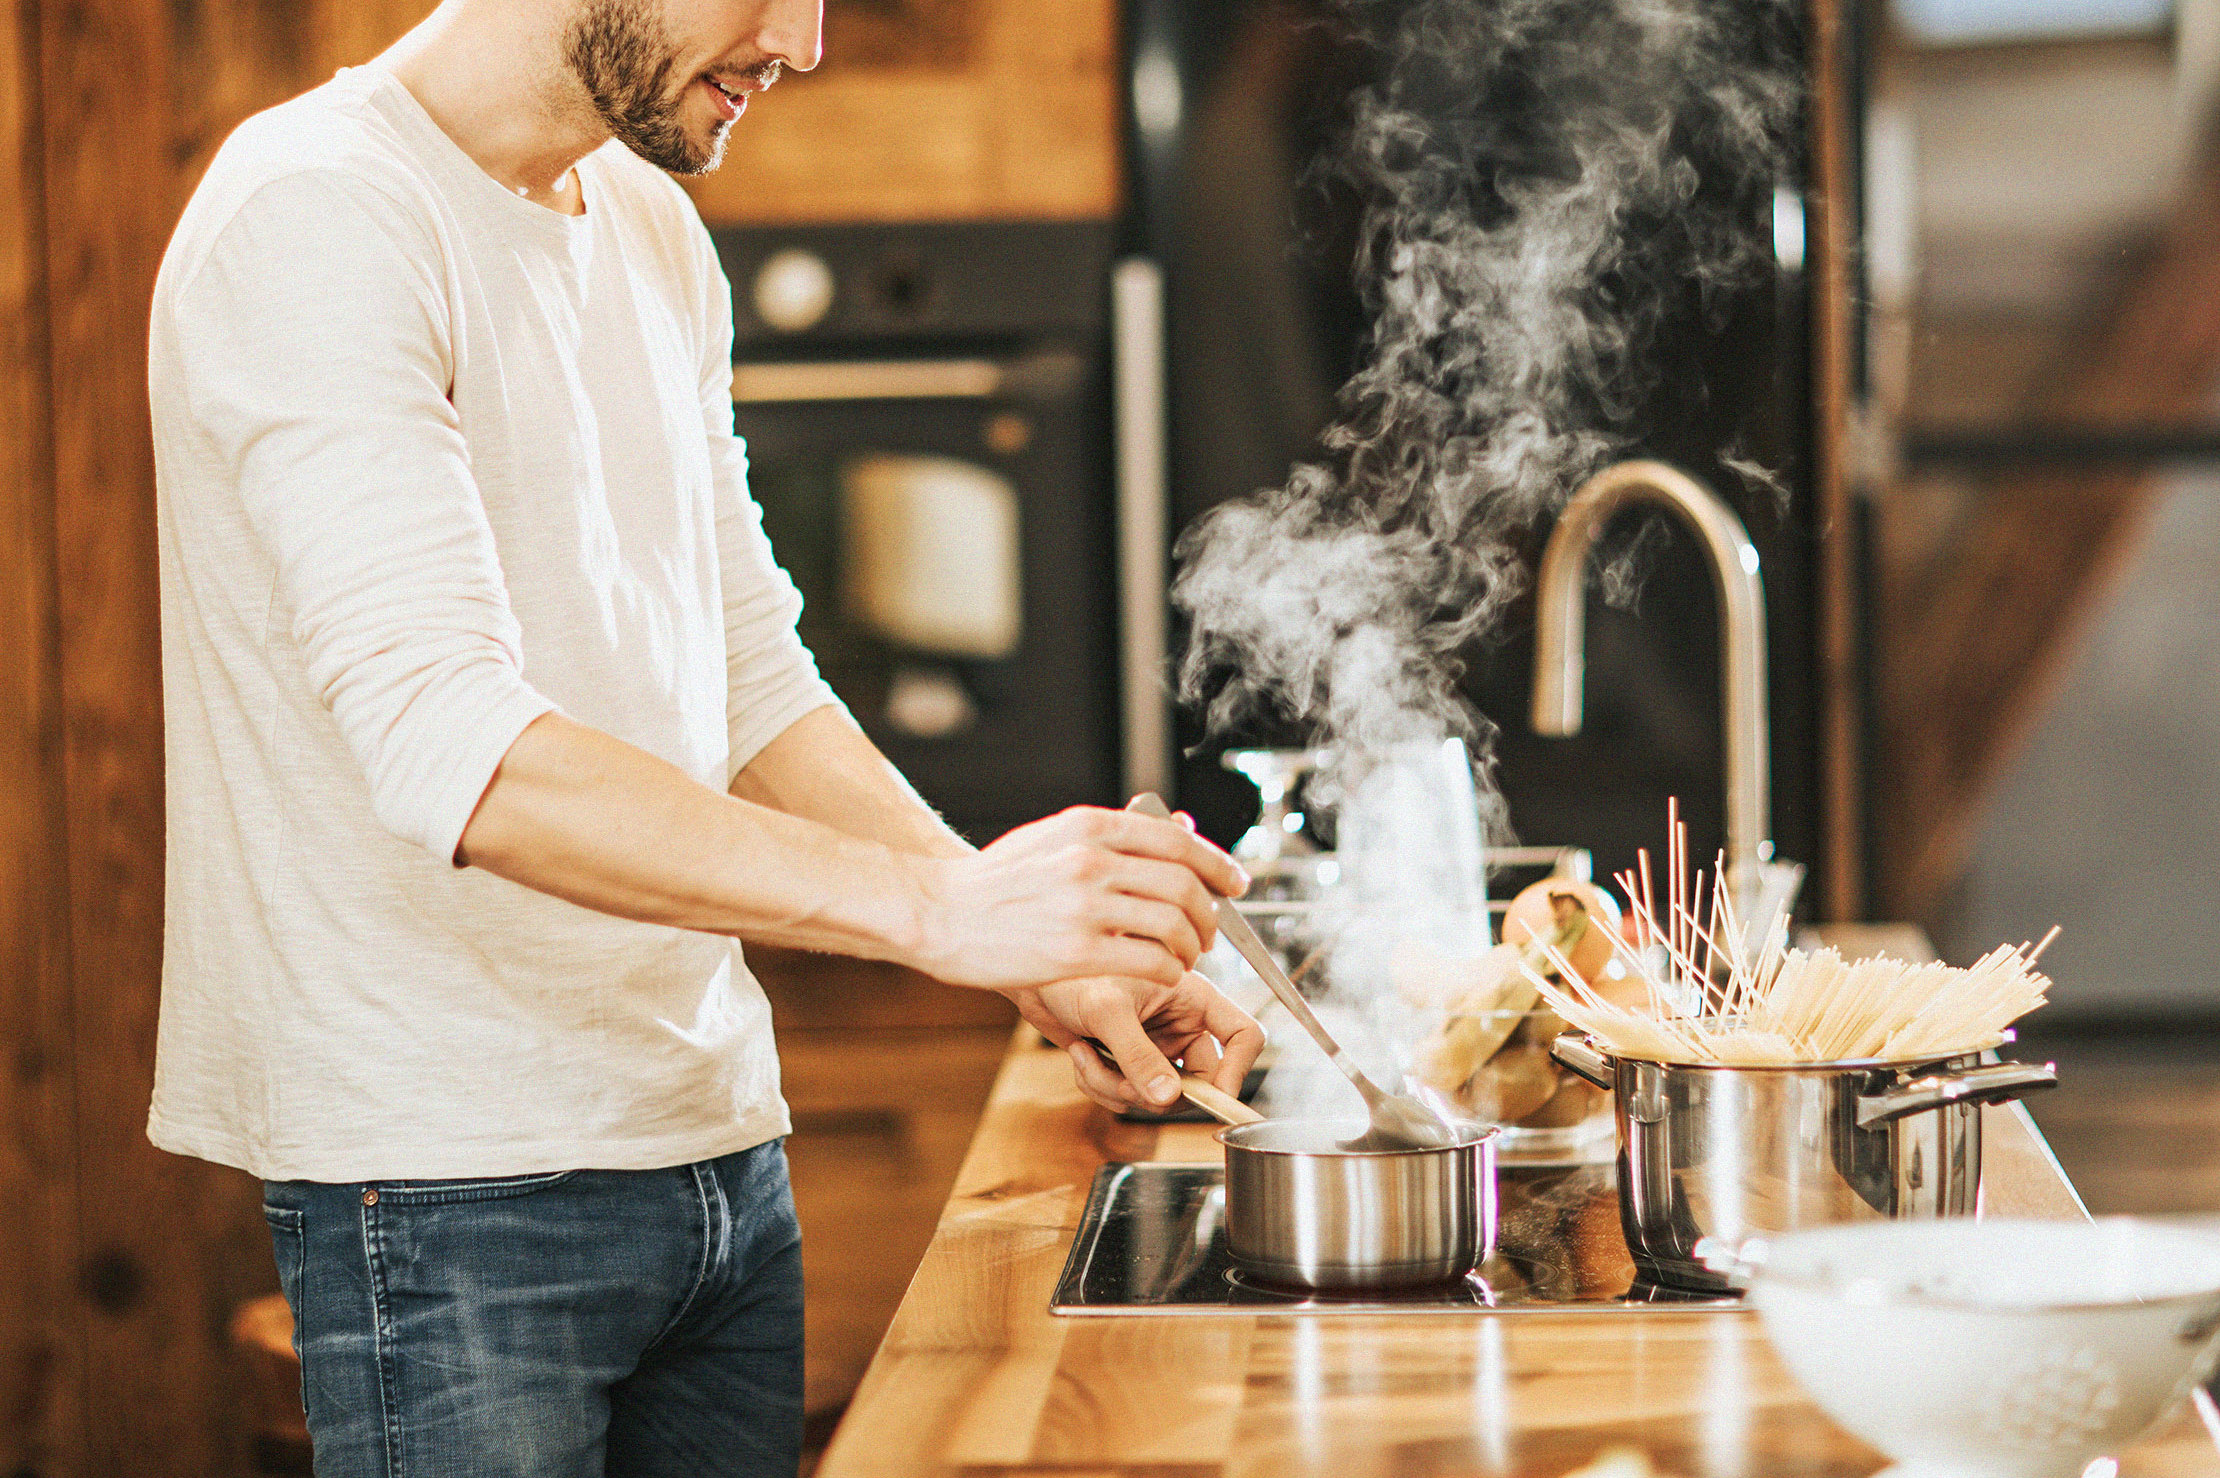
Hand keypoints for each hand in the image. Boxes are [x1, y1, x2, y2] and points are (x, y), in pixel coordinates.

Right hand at [902, 806, 1247, 991]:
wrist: (938, 911)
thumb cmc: (994, 881)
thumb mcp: (1051, 837)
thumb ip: (1106, 837)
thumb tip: (1169, 835)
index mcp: (1089, 826)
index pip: (1176, 841)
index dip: (1217, 863)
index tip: (1235, 882)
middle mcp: (1091, 859)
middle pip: (1184, 884)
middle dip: (1210, 914)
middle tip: (1209, 933)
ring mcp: (1084, 906)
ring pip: (1173, 924)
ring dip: (1192, 946)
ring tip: (1185, 957)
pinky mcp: (1075, 951)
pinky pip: (1150, 960)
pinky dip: (1170, 970)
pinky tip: (1163, 974)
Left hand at [1008, 970, 1266, 1112]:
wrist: (1032, 978)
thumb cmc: (1071, 971)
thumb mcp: (1108, 1011)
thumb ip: (1138, 1055)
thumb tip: (1166, 1098)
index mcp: (1194, 996)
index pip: (1244, 1035)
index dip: (1238, 1069)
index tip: (1213, 1096)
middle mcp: (1181, 1023)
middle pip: (1200, 1081)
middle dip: (1156, 1090)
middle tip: (1125, 1083)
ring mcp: (1156, 1045)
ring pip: (1159, 1096)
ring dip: (1118, 1087)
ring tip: (1087, 1057)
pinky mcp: (1129, 1062)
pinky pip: (1129, 1096)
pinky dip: (1101, 1085)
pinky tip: (1080, 1055)